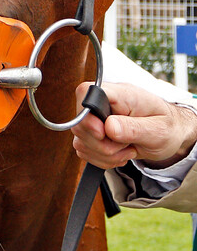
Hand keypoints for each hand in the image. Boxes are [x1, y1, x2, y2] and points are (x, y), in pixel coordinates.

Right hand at [72, 82, 196, 168]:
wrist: (170, 133)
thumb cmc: (167, 126)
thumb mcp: (158, 129)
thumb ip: (133, 127)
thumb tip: (109, 127)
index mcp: (119, 94)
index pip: (86, 91)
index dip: (86, 115)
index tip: (102, 133)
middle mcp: (104, 103)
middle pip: (80, 122)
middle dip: (101, 144)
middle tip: (125, 146)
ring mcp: (97, 118)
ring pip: (80, 140)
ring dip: (103, 154)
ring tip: (126, 150)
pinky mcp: (94, 133)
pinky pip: (85, 150)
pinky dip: (101, 159)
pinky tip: (119, 153)